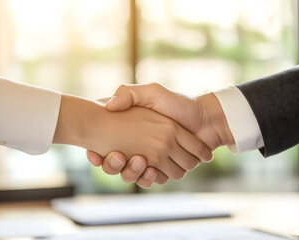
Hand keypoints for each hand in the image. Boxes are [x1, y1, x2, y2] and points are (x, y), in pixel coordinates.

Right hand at [54, 94, 211, 179]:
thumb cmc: (179, 103)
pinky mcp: (167, 169)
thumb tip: (108, 106)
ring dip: (131, 172)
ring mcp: (154, 160)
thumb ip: (129, 93)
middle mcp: (141, 147)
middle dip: (112, 165)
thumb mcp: (151, 92)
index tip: (93, 153)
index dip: (97, 154)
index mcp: (134, 132)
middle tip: (116, 156)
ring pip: (132, 175)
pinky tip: (149, 168)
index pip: (105, 147)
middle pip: (116, 165)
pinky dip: (148, 178)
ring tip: (136, 160)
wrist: (206, 118)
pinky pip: (152, 180)